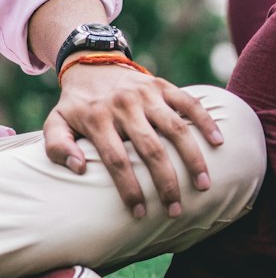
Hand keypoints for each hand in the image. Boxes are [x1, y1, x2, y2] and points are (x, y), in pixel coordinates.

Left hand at [44, 60, 223, 218]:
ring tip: (204, 185)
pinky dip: (206, 121)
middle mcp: (125, 106)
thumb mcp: (55, 122)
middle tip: (176, 210)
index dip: (130, 189)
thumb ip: (57, 146)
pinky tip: (218, 143)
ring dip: (192, 158)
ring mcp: (147, 94)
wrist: (92, 64)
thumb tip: (79, 168)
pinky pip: (190, 103)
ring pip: (176, 128)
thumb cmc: (77, 105)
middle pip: (151, 149)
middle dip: (166, 183)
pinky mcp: (163, 86)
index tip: (140, 213)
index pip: (117, 160)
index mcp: (97, 118)